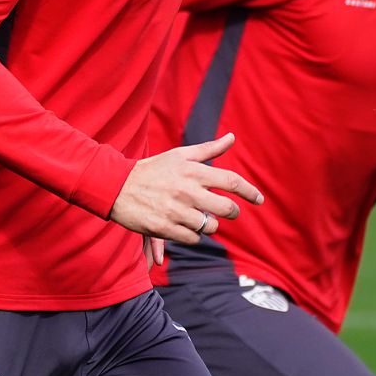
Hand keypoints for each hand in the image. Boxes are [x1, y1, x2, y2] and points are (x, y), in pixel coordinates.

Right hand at [111, 133, 263, 245]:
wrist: (116, 186)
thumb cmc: (152, 169)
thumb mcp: (179, 155)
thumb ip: (208, 149)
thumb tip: (232, 137)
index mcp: (193, 171)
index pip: (232, 182)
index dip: (250, 192)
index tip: (259, 199)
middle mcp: (187, 191)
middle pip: (225, 208)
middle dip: (232, 212)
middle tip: (229, 212)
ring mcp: (176, 211)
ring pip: (210, 226)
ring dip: (209, 224)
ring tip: (199, 217)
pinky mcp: (165, 228)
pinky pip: (193, 238)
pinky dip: (193, 235)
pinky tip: (186, 227)